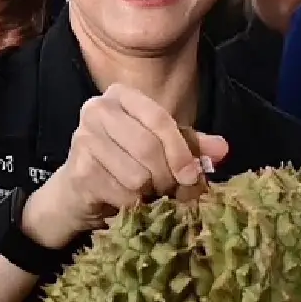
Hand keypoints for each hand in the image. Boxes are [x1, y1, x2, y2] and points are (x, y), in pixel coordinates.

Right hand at [19, 84, 229, 249]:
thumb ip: (191, 144)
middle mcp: (97, 110)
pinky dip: (132, 205)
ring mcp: (83, 140)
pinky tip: (126, 201)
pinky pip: (123, 195)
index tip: (193, 175)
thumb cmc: (123, 162)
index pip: (159, 119)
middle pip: (149, 148)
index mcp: (120, 95)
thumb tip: (223, 149)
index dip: (181, 151)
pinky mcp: (78, 172)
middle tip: (169, 189)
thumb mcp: (160, 146)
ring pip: (137, 176)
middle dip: (166, 177)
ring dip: (150, 193)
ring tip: (145, 193)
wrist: (77, 192)